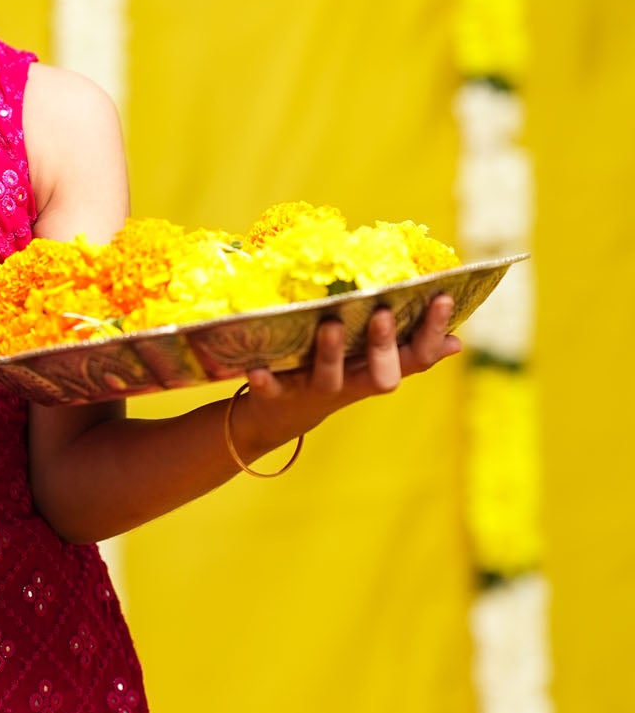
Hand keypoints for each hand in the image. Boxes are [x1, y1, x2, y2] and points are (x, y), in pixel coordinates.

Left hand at [231, 294, 462, 455]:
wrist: (281, 415)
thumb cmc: (334, 373)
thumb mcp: (372, 363)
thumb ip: (406, 349)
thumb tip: (455, 342)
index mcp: (378, 370)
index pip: (417, 356)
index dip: (433, 331)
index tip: (442, 297)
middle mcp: (353, 384)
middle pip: (381, 376)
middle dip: (384, 346)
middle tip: (384, 312)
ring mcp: (316, 391)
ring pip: (329, 378)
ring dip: (330, 353)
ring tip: (330, 324)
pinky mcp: (278, 396)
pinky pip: (272, 391)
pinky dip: (265, 381)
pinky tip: (256, 369)